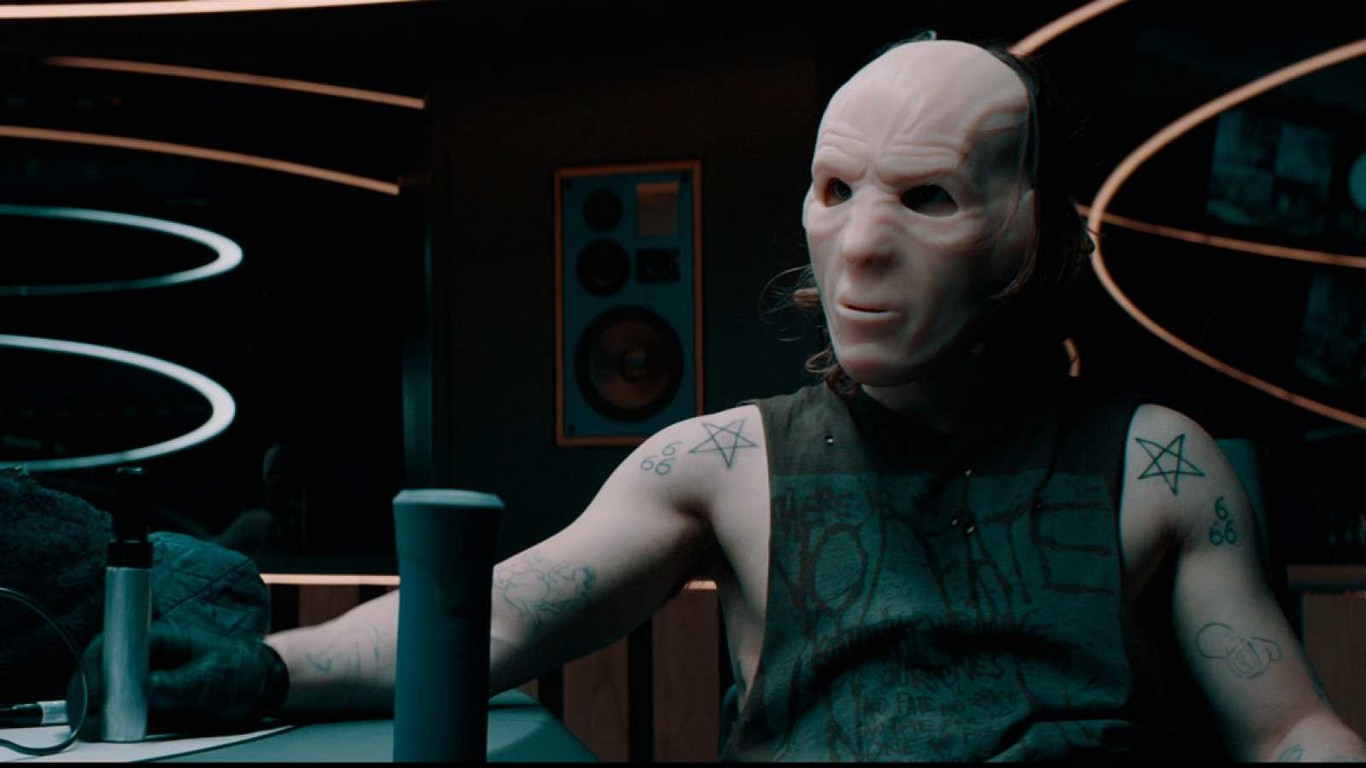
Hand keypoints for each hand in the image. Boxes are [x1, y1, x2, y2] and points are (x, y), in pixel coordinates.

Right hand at [67, 622, 289, 738]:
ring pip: (110, 689)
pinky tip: (105, 728)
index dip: (100, 663)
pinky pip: (125, 710)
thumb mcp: (216, 676)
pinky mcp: (154, 702)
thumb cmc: (244, 669)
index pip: (118, 641)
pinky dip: (111, 719)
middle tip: (88, 711)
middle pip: (106, 666)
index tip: (97, 688)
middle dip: (91, 687)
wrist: (264, 685)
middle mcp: (151, 658)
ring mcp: (150, 679)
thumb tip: (149, 687)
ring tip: (92, 724)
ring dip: (97, 706)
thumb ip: (182, 683)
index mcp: (164, 638)